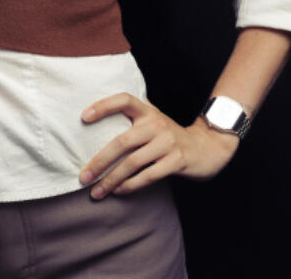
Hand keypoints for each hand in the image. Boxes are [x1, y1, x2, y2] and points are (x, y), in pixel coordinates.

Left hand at [78, 93, 238, 198]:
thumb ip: (132, 114)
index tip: (83, 117)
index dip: (103, 106)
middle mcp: (156, 124)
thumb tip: (92, 115)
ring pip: (133, 162)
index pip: (124, 100)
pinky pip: (149, 175)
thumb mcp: (153, 118)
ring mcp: (167, 142)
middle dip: (99, 161)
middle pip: (122, 141)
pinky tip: (118, 192)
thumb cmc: (169, 134)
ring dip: (111, 179)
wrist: (207, 148)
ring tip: (96, 191)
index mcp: (147, 111)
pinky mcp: (177, 161)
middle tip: (83, 177)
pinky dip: (131, 185)